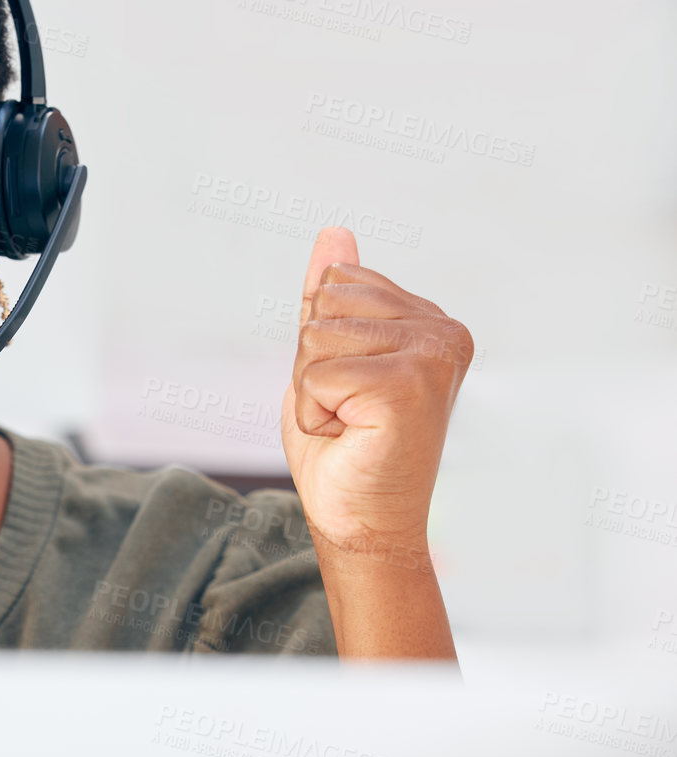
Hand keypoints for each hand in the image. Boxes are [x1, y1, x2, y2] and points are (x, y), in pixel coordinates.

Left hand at [280, 227, 471, 555]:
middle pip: (324, 303)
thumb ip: (331, 297)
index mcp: (430, 319)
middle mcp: (443, 331)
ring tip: (350, 423)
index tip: (351, 388)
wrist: (360, 522)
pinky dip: (314, 411)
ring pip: (316, 336)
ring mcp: (432, 357)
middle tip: (348, 410)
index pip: (336, 283)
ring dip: (313, 389)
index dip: (319, 341)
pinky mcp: (408, 387)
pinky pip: (315, 375)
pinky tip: (350, 436)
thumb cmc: (344, 446)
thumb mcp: (327, 357)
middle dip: (313, 362)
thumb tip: (334, 234)